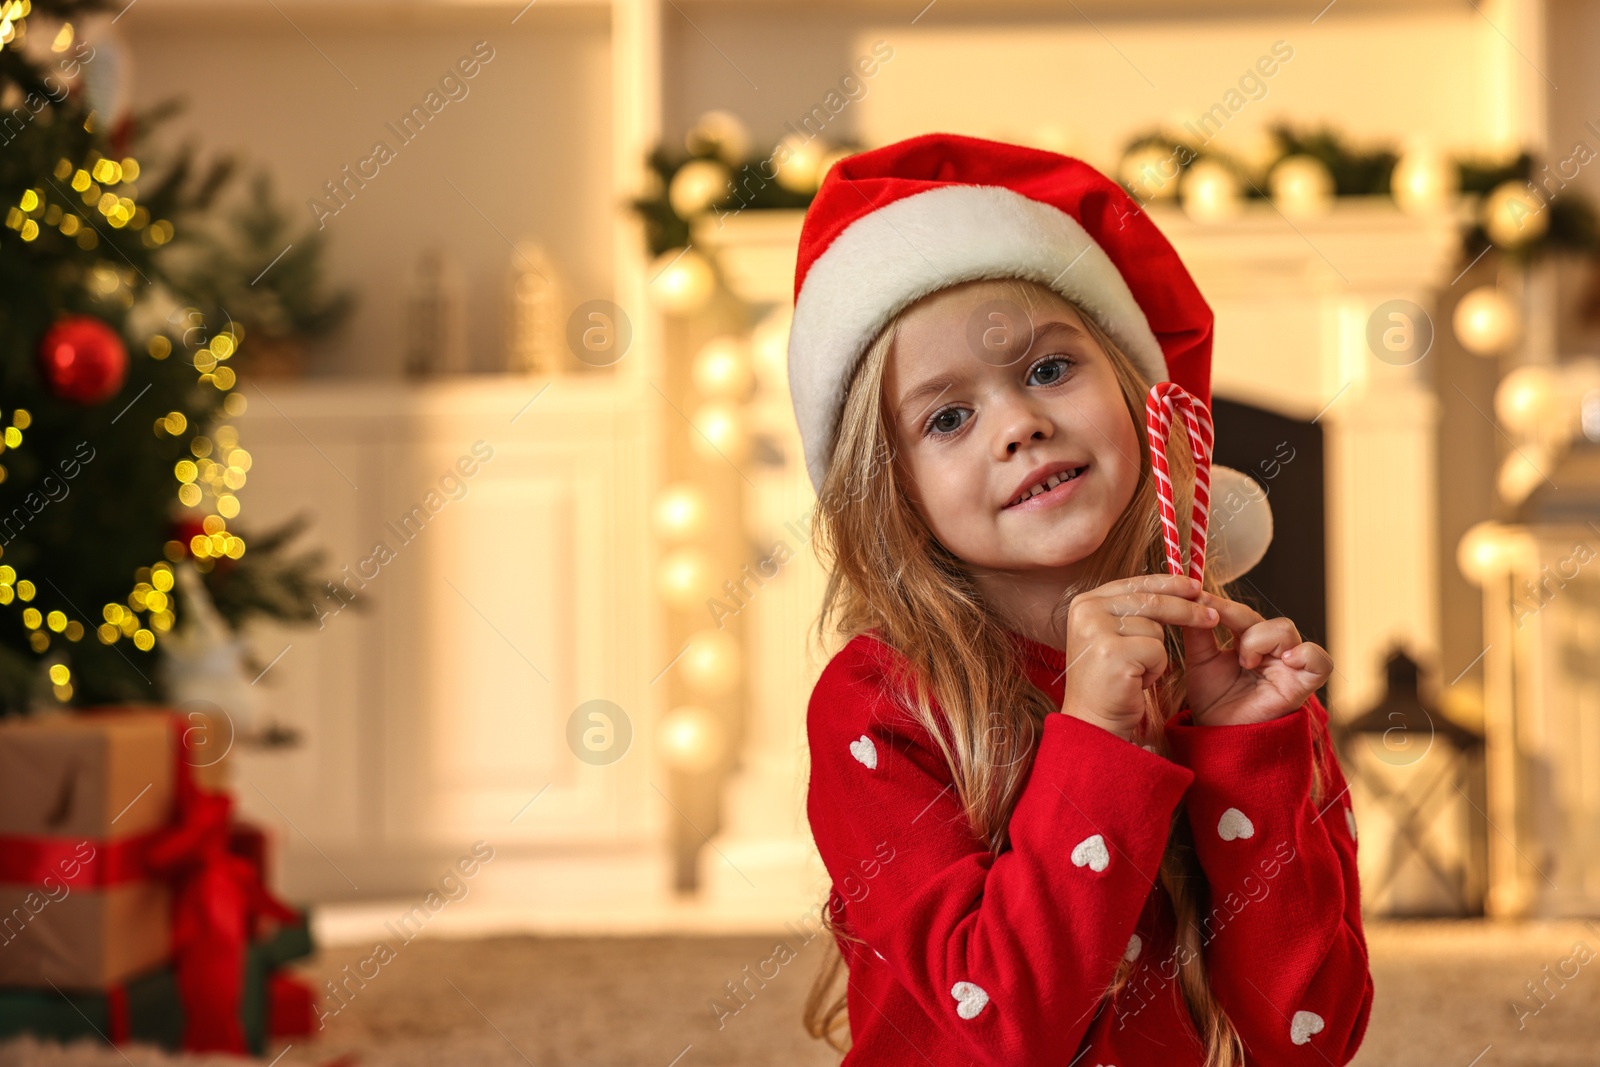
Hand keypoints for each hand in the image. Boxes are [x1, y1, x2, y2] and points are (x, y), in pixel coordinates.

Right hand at [1059, 574, 1217, 739]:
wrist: (1093, 721)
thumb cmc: (1110, 681)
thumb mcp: (1115, 635)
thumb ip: (1134, 610)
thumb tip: (1178, 586)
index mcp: (1085, 603)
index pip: (1135, 583)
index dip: (1168, 584)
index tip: (1195, 587)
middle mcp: (1086, 611)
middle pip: (1150, 601)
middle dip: (1186, 609)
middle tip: (1212, 616)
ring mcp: (1097, 631)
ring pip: (1156, 628)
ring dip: (1157, 653)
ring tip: (1136, 670)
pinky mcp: (1113, 653)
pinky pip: (1157, 650)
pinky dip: (1156, 669)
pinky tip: (1136, 681)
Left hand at [1181, 592, 1332, 726]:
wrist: (1217, 735)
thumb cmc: (1212, 700)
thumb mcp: (1200, 660)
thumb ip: (1197, 631)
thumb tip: (1191, 599)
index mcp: (1250, 641)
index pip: (1241, 613)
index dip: (1221, 605)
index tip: (1197, 597)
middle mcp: (1273, 651)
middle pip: (1263, 615)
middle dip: (1237, 618)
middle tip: (1218, 631)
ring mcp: (1290, 666)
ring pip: (1286, 630)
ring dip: (1260, 639)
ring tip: (1245, 663)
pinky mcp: (1303, 685)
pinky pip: (1319, 661)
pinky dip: (1303, 655)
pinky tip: (1283, 661)